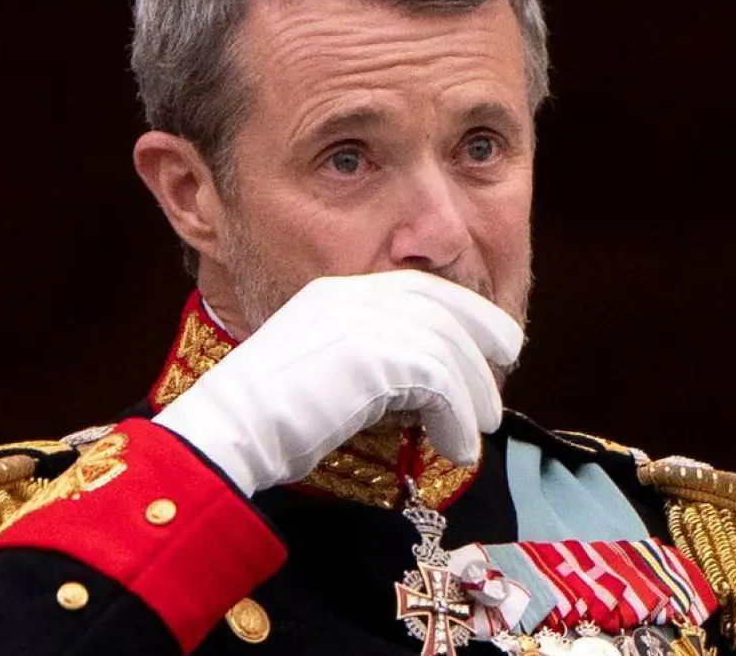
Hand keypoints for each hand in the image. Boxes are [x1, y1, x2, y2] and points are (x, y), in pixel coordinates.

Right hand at [154, 270, 521, 494]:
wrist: (230, 433)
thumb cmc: (271, 420)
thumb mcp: (329, 370)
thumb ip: (374, 361)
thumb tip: (427, 384)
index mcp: (338, 291)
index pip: (420, 288)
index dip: (466, 311)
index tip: (496, 339)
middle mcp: (353, 296)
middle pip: (443, 310)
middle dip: (483, 341)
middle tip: (504, 378)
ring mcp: (363, 322)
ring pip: (447, 349)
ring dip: (472, 394)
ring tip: (479, 431)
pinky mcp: (375, 357)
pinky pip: (440, 383)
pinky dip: (456, 418)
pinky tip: (457, 448)